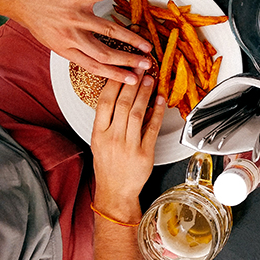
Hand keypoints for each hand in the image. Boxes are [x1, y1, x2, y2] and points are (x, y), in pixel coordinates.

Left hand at [10, 0, 152, 83]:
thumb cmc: (32, 14)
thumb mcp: (49, 38)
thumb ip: (71, 45)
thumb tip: (90, 52)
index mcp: (65, 49)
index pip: (94, 66)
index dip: (116, 75)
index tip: (132, 80)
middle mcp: (71, 35)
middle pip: (105, 53)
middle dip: (129, 61)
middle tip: (146, 65)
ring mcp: (74, 17)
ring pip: (108, 31)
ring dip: (131, 38)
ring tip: (146, 44)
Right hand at [91, 74, 164, 221]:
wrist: (115, 191)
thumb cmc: (108, 166)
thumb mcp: (99, 141)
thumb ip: (108, 120)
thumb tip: (121, 96)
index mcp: (98, 133)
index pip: (104, 102)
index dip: (114, 83)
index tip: (122, 69)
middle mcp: (112, 138)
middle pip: (123, 104)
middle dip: (132, 83)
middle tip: (140, 68)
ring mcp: (129, 146)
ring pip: (138, 113)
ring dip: (145, 94)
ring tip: (150, 79)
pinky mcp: (144, 153)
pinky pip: (152, 128)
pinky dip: (158, 113)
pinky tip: (161, 101)